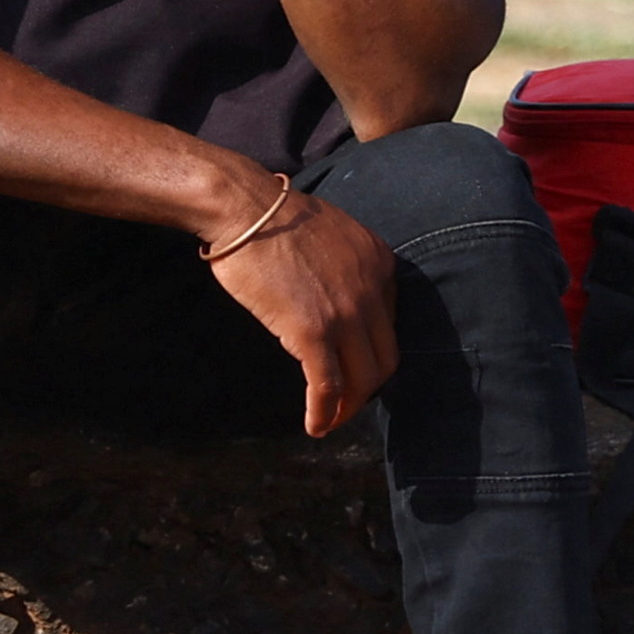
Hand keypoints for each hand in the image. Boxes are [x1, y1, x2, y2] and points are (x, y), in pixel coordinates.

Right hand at [197, 161, 399, 434]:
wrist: (244, 208)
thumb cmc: (272, 216)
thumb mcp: (332, 234)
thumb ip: (345, 267)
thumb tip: (331, 295)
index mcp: (381, 263)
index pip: (389, 323)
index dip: (369, 350)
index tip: (351, 364)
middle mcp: (374, 290)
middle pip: (385, 358)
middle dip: (367, 386)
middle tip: (347, 401)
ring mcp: (346, 313)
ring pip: (364, 379)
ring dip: (349, 407)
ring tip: (331, 420)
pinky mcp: (314, 332)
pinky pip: (328, 386)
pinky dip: (325, 413)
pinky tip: (315, 426)